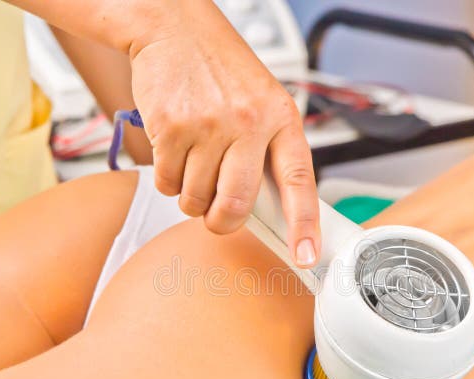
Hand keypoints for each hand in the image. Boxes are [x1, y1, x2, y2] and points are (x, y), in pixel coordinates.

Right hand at [129, 1, 319, 267]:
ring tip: (194, 165)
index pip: (299, 182)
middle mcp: (248, 122)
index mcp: (281, 118)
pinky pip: (166, 183)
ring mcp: (208, 125)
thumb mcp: (264, 102)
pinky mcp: (170, 127)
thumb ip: (270, 152)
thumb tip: (275, 213)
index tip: (306, 255)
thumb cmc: (222, 71)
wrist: (175, 28)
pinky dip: (167, 181)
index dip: (304, 225)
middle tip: (217, 217)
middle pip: (236, 204)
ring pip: (196, 199)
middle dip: (222, 222)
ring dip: (191, 198)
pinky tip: (175, 150)